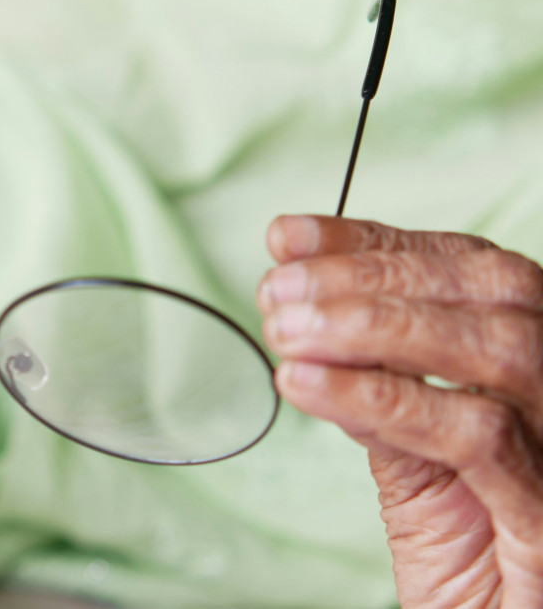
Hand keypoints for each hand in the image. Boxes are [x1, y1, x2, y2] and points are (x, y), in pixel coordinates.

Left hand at [259, 216, 542, 608]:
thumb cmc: (469, 558)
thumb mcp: (415, 463)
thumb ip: (378, 393)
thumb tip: (305, 319)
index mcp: (532, 370)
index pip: (466, 270)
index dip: (374, 243)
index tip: (287, 237)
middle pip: (491, 289)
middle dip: (368, 274)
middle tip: (278, 289)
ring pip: (496, 347)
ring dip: (371, 326)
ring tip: (287, 331)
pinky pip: (477, 435)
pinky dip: (380, 398)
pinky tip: (307, 386)